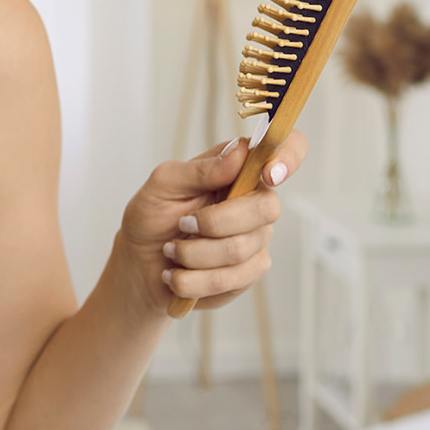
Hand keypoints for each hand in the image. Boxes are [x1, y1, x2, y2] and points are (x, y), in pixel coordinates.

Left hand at [118, 129, 308, 314]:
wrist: (140, 263)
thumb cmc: (152, 217)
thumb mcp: (164, 185)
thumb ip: (200, 169)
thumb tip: (239, 152)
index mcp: (238, 169)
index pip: (287, 150)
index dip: (289, 157)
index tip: (269, 174)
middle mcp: (254, 201)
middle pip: (267, 208)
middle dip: (214, 222)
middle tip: (182, 224)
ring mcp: (257, 238)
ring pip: (240, 249)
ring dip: (192, 254)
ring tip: (171, 250)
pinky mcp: (250, 271)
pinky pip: (231, 279)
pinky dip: (193, 279)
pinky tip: (177, 273)